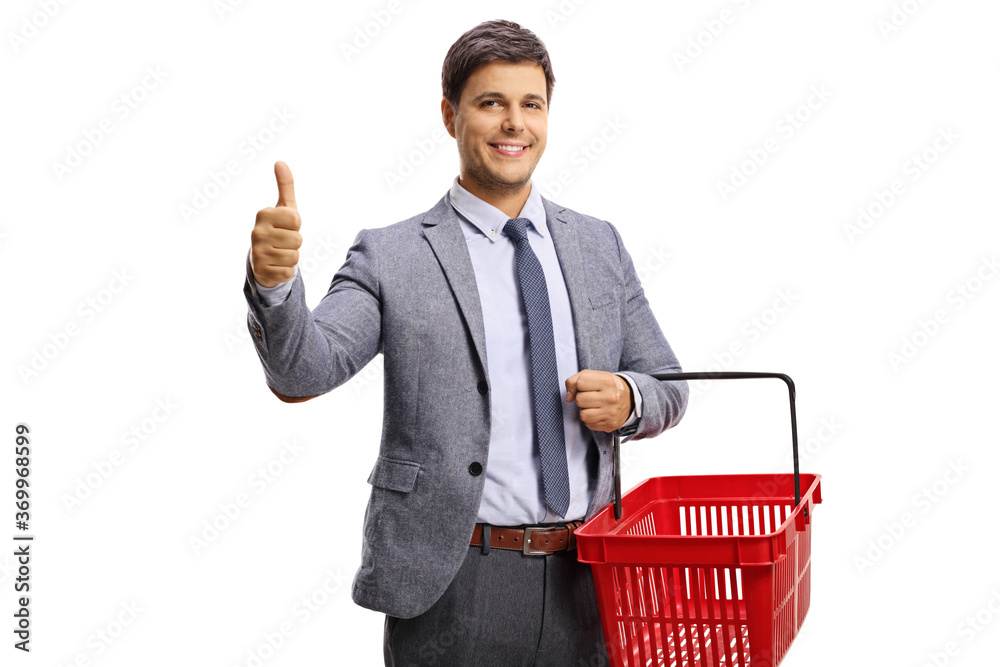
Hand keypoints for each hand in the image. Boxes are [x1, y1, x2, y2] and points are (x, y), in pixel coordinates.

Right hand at [250, 161, 301, 287]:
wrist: (262, 259)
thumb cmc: (278, 229)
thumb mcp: (283, 208)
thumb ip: (285, 186)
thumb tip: (280, 162)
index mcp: (263, 215)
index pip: (296, 219)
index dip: (296, 225)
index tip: (286, 226)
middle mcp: (257, 233)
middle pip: (297, 239)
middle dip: (295, 242)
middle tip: (283, 241)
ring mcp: (258, 253)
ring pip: (294, 256)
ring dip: (292, 256)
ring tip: (280, 252)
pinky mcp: (262, 271)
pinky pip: (289, 272)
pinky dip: (287, 270)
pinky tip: (277, 265)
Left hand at [565, 370, 632, 432]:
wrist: (630, 399)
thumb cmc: (608, 386)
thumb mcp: (594, 376)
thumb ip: (575, 380)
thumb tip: (568, 397)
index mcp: (607, 381)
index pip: (580, 383)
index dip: (578, 385)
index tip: (585, 387)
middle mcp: (611, 397)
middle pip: (580, 400)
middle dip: (581, 398)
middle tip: (590, 397)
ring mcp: (611, 412)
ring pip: (583, 415)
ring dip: (584, 410)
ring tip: (593, 406)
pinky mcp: (610, 424)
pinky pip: (589, 424)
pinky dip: (590, 419)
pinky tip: (598, 413)